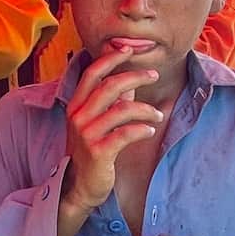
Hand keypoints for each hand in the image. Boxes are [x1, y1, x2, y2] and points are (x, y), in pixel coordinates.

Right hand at [62, 50, 163, 213]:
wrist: (79, 186)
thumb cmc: (91, 150)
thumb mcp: (96, 122)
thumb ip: (111, 100)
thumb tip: (130, 80)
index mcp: (76, 105)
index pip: (92, 73)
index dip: (111, 58)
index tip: (128, 50)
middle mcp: (78, 116)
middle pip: (110, 86)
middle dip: (136, 76)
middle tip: (154, 76)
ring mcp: (87, 134)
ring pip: (122, 109)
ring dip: (146, 109)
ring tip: (158, 115)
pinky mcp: (99, 151)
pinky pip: (126, 133)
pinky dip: (142, 129)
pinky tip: (150, 130)